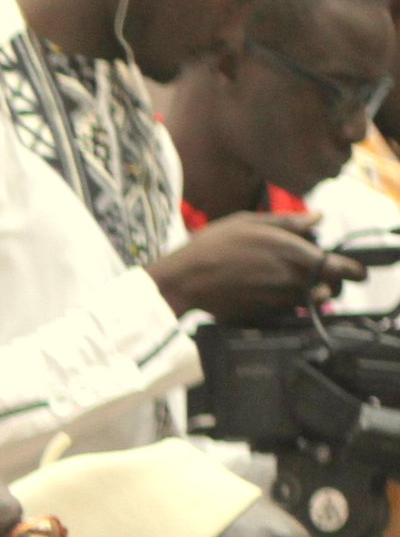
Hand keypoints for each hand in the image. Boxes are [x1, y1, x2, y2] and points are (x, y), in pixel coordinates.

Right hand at [150, 213, 364, 321]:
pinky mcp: (263, 317)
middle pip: (329, 289)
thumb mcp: (250, 221)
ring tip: (287, 283)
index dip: (353, 270)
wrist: (182, 282)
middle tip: (315, 274)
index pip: (343, 269)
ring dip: (306, 293)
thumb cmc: (213, 246)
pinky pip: (287, 312)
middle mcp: (293, 282)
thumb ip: (289, 222)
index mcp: (296, 255)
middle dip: (328, 282)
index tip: (353, 270)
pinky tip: (267, 293)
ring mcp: (278, 303)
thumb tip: (317, 219)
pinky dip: (286, 304)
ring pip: (309, 302)